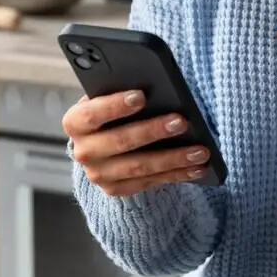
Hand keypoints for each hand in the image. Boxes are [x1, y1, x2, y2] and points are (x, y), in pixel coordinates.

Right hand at [62, 91, 210, 195]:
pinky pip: (149, 183)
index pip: (92, 114)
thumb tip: (154, 86)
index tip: (142, 96)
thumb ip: (120, 91)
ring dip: (173, 159)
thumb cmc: (111, 110)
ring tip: (200, 150)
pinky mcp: (115, 190)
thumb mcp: (107, 96)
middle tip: (181, 121)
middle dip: (153, 131)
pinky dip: (176, 175)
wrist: (100, 142)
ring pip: (140, 167)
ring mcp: (98, 174)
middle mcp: (83, 151)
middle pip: (120, 142)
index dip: (115, 106)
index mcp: (75, 122)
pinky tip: (196, 168)